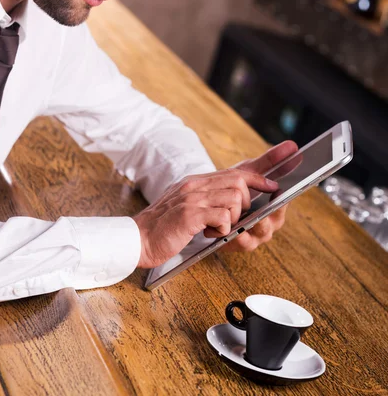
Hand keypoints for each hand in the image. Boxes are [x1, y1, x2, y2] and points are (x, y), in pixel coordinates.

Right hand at [134, 167, 278, 268]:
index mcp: (196, 181)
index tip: (274, 185)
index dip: (258, 177)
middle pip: (239, 181)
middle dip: (248, 201)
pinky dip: (222, 228)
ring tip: (218, 228)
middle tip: (237, 218)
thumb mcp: (187, 205)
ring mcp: (192, 198)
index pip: (235, 171)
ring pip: (234, 198)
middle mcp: (195, 184)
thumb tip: (236, 201)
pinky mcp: (190, 214)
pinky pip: (222, 216)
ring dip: (233, 218)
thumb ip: (207, 198)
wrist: (137, 238)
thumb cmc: (164, 227)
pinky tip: (209, 234)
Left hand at [222, 140, 298, 252]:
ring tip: (240, 224)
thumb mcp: (251, 171)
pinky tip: (222, 229)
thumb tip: (293, 145)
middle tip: (261, 212)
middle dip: (266, 218)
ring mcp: (253, 236)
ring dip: (246, 229)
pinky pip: (236, 242)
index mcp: (275, 208)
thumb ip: (271, 160)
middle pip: (272, 223)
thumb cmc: (235, 187)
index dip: (282, 199)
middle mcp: (267, 225)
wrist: (212, 201)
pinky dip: (230, 236)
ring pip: (254, 235)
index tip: (278, 192)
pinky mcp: (236, 244)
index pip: (283, 204)